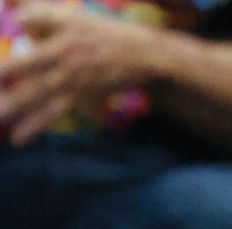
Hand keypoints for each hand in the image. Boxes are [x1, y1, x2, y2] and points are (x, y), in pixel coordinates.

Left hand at [0, 2, 155, 145]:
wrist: (144, 57)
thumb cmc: (108, 34)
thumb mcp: (73, 17)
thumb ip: (40, 13)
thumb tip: (14, 14)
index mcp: (59, 32)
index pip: (26, 23)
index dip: (18, 24)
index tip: (7, 44)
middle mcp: (61, 58)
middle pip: (20, 66)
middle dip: (3, 77)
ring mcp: (70, 81)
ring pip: (33, 94)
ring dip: (12, 108)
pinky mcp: (79, 98)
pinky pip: (52, 114)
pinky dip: (34, 127)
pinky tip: (18, 139)